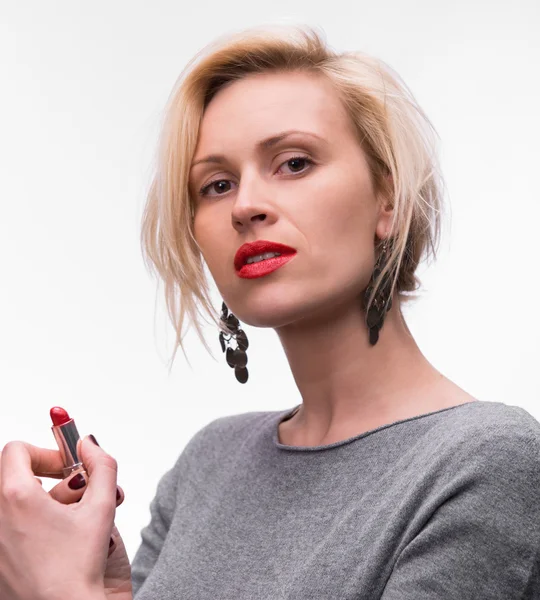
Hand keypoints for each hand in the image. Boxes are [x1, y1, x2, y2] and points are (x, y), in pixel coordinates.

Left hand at [0, 435, 129, 599]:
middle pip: (13, 474)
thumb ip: (102, 465)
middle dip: (46, 476)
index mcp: (16, 496)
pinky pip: (8, 525)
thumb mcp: (102, 506)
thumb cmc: (78, 568)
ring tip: (70, 520)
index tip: (66, 467)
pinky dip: (30, 524)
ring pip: (13, 502)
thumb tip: (89, 444)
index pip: (16, 450)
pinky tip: (55, 540)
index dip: (46, 452)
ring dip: (42, 501)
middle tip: (72, 490)